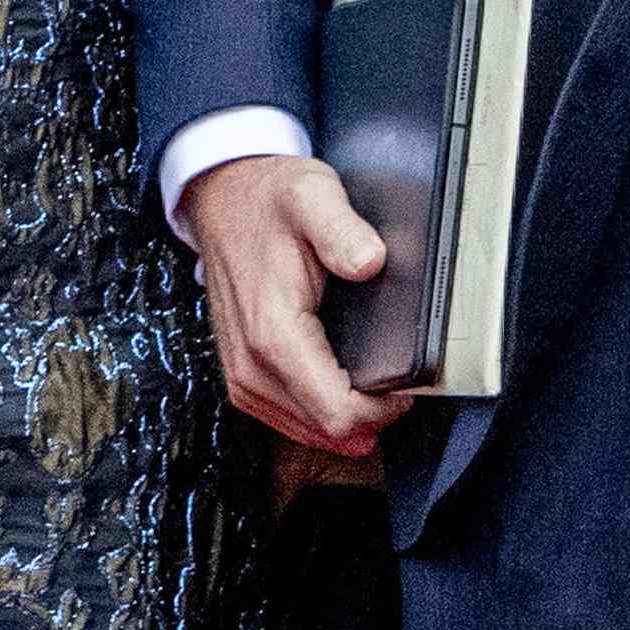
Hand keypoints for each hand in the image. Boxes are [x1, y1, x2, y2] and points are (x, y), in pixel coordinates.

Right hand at [188, 151, 395, 457]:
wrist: (223, 197)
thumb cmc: (269, 200)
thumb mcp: (313, 196)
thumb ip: (343, 230)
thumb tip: (371, 262)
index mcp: (274, 332)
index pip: (338, 414)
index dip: (383, 410)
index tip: (405, 385)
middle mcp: (251, 365)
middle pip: (327, 432)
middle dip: (370, 417)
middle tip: (396, 382)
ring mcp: (241, 377)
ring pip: (308, 433)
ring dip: (346, 418)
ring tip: (374, 386)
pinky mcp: (241, 378)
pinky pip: (287, 421)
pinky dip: (320, 415)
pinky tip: (341, 390)